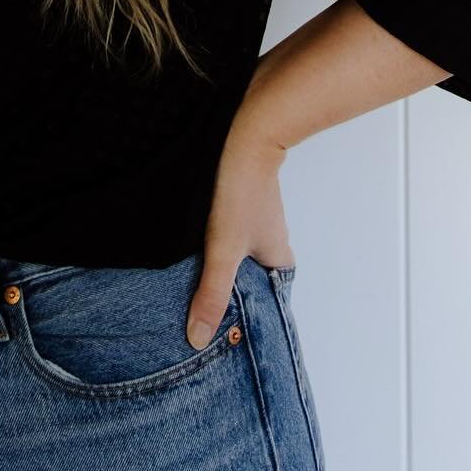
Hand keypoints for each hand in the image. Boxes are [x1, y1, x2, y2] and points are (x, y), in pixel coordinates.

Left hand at [186, 118, 291, 348]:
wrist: (247, 132)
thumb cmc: (243, 191)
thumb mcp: (224, 249)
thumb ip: (212, 292)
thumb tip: (198, 339)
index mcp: (280, 259)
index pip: (270, 298)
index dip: (252, 313)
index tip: (228, 327)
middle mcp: (273, 240)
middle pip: (252, 276)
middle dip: (229, 291)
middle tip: (199, 306)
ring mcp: (258, 218)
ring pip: (238, 252)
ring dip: (218, 262)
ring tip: (189, 277)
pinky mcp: (242, 198)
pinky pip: (229, 229)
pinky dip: (213, 239)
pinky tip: (191, 241)